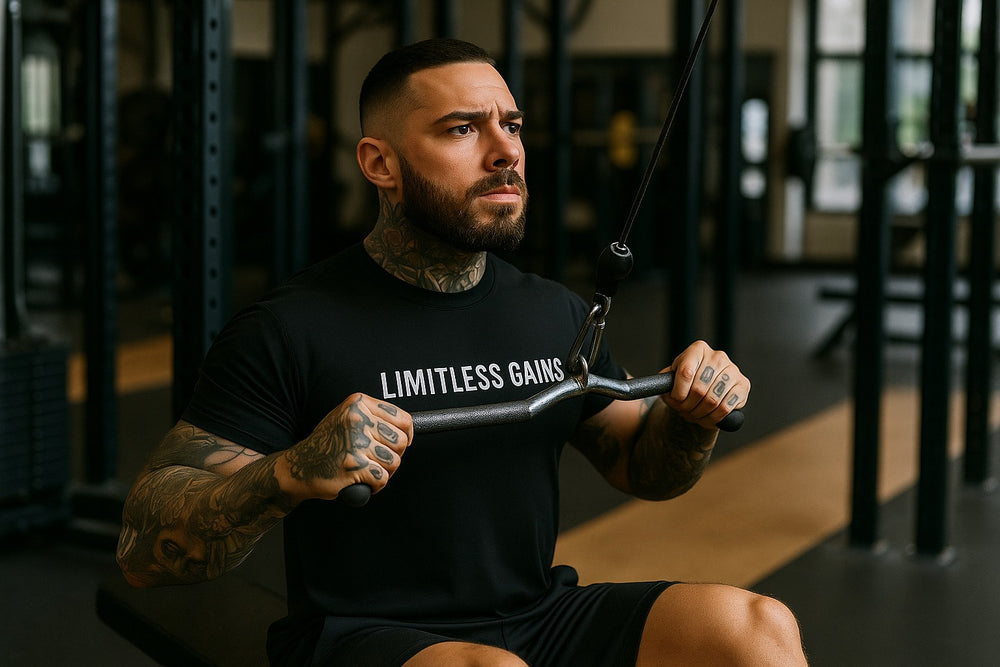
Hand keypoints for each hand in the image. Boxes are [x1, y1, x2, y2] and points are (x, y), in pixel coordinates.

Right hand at [282, 393, 412, 501]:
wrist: (298, 466)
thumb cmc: (326, 444)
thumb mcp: (346, 418)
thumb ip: (373, 417)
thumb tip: (407, 429)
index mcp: (358, 404)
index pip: (402, 418)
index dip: (406, 434)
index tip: (402, 442)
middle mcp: (357, 419)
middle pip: (400, 441)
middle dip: (394, 455)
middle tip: (379, 460)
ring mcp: (355, 442)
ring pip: (393, 462)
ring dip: (384, 471)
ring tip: (368, 470)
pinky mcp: (353, 466)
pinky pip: (382, 478)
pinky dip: (376, 485)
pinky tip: (363, 482)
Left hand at [660, 341, 748, 430]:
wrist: (706, 387)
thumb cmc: (685, 382)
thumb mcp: (671, 378)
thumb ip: (665, 383)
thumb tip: (667, 391)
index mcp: (697, 349)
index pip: (685, 372)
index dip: (678, 393)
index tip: (675, 400)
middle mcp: (717, 356)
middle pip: (699, 389)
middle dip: (688, 406)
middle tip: (683, 412)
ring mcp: (733, 370)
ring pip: (712, 400)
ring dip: (700, 414)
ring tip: (694, 415)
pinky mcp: (743, 385)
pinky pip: (726, 407)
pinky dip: (714, 418)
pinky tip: (707, 418)